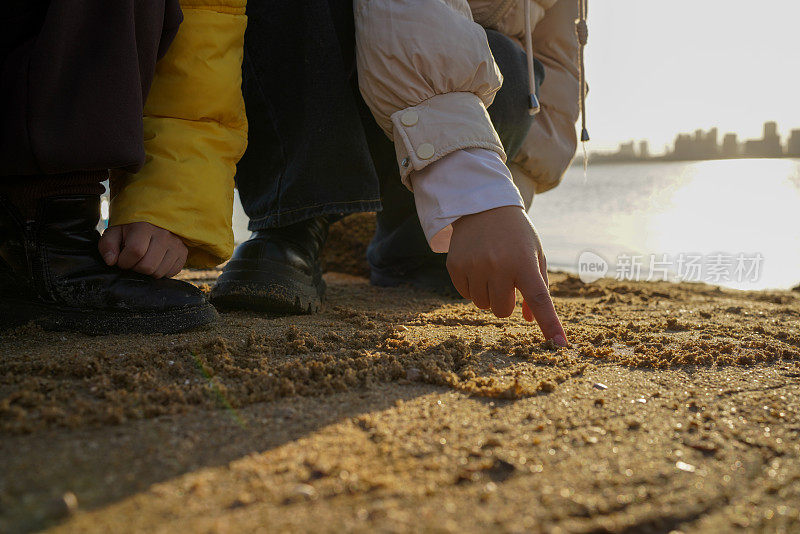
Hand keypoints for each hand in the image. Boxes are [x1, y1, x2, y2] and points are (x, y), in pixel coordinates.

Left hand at [99, 222, 187, 278]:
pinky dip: (160, 271)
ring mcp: (176, 244)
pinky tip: (156, 261)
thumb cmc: (131, 228)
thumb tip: (111, 261)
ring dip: (148, 271)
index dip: (124, 261)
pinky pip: (171, 273)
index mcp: (144, 227)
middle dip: (136, 268)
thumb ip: (107, 245)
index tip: (122, 259)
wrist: (155, 219)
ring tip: (144, 260)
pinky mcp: (183, 253)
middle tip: (133, 260)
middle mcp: (164, 234)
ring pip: (159, 272)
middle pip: (148, 266)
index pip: (135, 252)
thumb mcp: (115, 231)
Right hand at [447, 206, 566, 345]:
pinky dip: (472, 286)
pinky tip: (476, 265)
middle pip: (503, 310)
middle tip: (506, 280)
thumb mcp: (534, 254)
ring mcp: (474, 266)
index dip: (550, 324)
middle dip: (506, 302)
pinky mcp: (455, 266)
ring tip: (491, 269)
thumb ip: (538, 288)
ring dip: (488, 294)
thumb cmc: (516, 234)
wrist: (483, 206)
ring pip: (483, 305)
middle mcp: (498, 265)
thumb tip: (531, 320)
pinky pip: (465, 294)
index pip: (539, 300)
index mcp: (524, 262)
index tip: (560, 345)